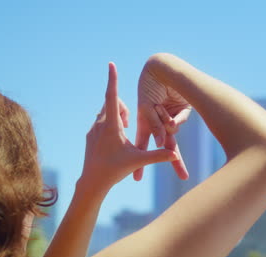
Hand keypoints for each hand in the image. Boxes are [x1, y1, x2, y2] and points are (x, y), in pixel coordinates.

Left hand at [81, 62, 178, 189]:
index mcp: (111, 125)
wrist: (92, 182)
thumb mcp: (138, 161)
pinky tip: (115, 141)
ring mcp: (92, 130)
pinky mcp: (90, 137)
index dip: (113, 79)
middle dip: (123, 109)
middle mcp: (99, 124)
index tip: (111, 64)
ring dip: (117, 117)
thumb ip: (158, 155)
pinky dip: (110, 125)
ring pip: (106, 113)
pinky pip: (101, 122)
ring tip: (124, 132)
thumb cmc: (115, 171)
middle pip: (112, 104)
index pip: (112, 96)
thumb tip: (175, 155)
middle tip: (128, 125)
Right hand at [133, 65, 190, 180]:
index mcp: (146, 124)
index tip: (136, 179)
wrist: (160, 69)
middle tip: (184, 177)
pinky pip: (180, 121)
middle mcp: (160, 124)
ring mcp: (172, 118)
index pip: (144, 147)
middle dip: (176, 162)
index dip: (141, 164)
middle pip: (168, 147)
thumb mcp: (146, 109)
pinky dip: (176, 118)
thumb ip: (153, 126)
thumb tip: (162, 144)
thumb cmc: (148, 88)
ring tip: (161, 110)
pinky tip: (170, 110)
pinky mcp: (182, 112)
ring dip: (167, 126)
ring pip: (174, 133)